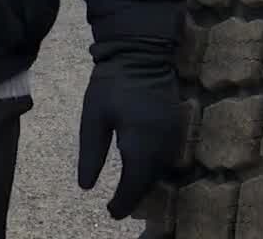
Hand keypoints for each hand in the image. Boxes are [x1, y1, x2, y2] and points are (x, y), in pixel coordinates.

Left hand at [76, 37, 181, 218]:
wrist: (141, 50)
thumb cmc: (112, 83)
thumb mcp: (93, 117)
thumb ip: (91, 153)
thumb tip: (86, 187)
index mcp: (140, 143)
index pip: (134, 183)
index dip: (123, 202)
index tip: (110, 213)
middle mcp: (162, 143)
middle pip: (150, 180)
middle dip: (135, 196)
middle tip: (117, 207)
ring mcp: (173, 133)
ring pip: (161, 169)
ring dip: (146, 182)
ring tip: (128, 192)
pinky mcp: (176, 124)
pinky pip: (168, 156)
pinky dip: (154, 167)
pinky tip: (142, 168)